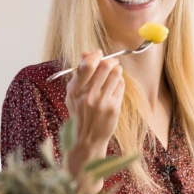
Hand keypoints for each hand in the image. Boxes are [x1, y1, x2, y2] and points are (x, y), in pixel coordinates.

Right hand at [64, 50, 124, 177]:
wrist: (86, 140)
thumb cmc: (80, 114)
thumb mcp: (73, 95)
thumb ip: (79, 74)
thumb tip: (87, 53)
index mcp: (75, 90)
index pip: (87, 65)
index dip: (96, 55)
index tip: (99, 54)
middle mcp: (88, 95)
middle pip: (105, 66)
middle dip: (110, 60)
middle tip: (112, 61)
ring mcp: (102, 102)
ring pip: (116, 74)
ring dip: (117, 69)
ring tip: (115, 72)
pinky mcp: (113, 107)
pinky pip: (120, 86)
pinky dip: (119, 82)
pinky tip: (115, 86)